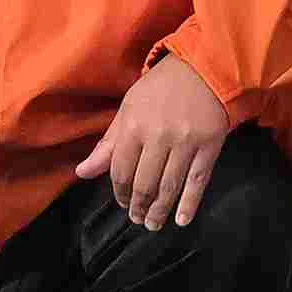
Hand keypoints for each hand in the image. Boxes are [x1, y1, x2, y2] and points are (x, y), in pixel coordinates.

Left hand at [76, 53, 234, 231]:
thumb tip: (82, 172)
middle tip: (137, 219)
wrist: (204, 67)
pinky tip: (181, 219)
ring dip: (159, 210)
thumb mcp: (129, 108)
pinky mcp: (209, 146)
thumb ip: (108, 143)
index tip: (122, 203)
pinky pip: (197, 181)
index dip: (120, 192)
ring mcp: (185, 143)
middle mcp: (158, 137)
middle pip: (144, 183)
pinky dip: (189, 203)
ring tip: (153, 224)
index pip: (121, 170)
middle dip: (138, 206)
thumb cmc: (162, 87)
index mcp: (134, 126)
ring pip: (169, 186)